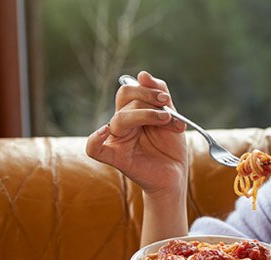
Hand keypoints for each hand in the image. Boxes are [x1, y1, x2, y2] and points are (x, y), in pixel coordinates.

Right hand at [85, 71, 188, 193]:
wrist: (176, 174)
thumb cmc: (171, 147)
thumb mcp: (171, 116)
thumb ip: (159, 95)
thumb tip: (141, 74)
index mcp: (132, 112)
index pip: (129, 90)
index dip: (147, 89)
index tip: (166, 99)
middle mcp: (123, 124)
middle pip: (123, 97)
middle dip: (147, 97)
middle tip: (167, 109)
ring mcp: (118, 140)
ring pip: (119, 118)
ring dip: (146, 114)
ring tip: (166, 121)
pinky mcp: (117, 158)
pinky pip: (94, 149)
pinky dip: (94, 139)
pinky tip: (105, 132)